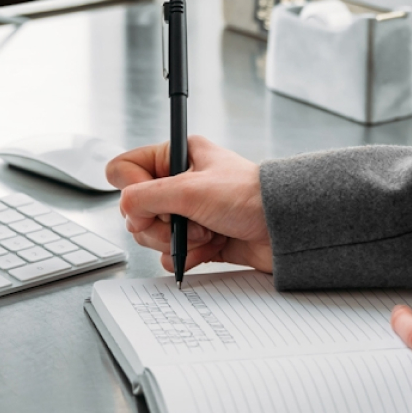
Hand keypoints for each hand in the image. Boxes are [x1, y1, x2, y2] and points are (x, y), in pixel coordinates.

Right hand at [108, 136, 273, 272]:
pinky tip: (211, 249)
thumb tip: (125, 209)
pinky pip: (171, 253)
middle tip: (186, 221)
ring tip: (207, 234)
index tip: (156, 200)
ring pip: (151, 235)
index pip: (126, 170)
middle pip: (135, 210)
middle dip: (159, 224)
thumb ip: (146, 196)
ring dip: (178, 241)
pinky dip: (187, 256)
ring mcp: (188, 213)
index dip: (134, 190)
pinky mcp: (198, 239)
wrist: (286, 229)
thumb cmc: (251, 196)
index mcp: (177, 156)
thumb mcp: (191, 189)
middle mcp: (179, 182)